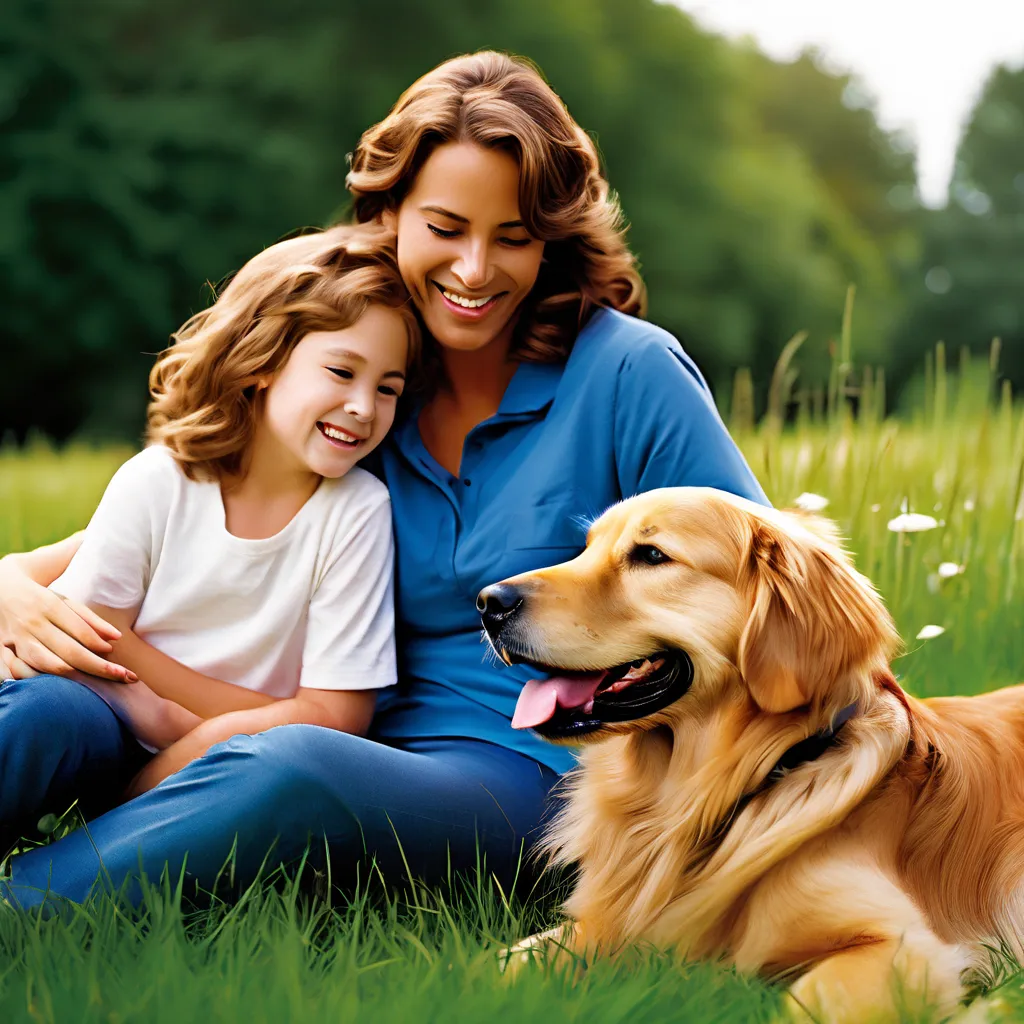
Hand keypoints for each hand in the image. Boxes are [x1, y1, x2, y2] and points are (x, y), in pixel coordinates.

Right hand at [0, 556, 135, 681]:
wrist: (1, 592)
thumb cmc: (42, 600)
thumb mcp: (66, 601)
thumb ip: (91, 619)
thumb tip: (115, 638)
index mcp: (50, 606)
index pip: (79, 630)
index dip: (98, 644)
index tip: (114, 653)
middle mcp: (33, 624)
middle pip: (68, 652)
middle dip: (99, 668)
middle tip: (125, 677)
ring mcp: (17, 640)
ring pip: (46, 665)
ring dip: (75, 679)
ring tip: (100, 686)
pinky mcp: (5, 652)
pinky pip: (22, 673)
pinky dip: (42, 682)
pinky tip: (62, 690)